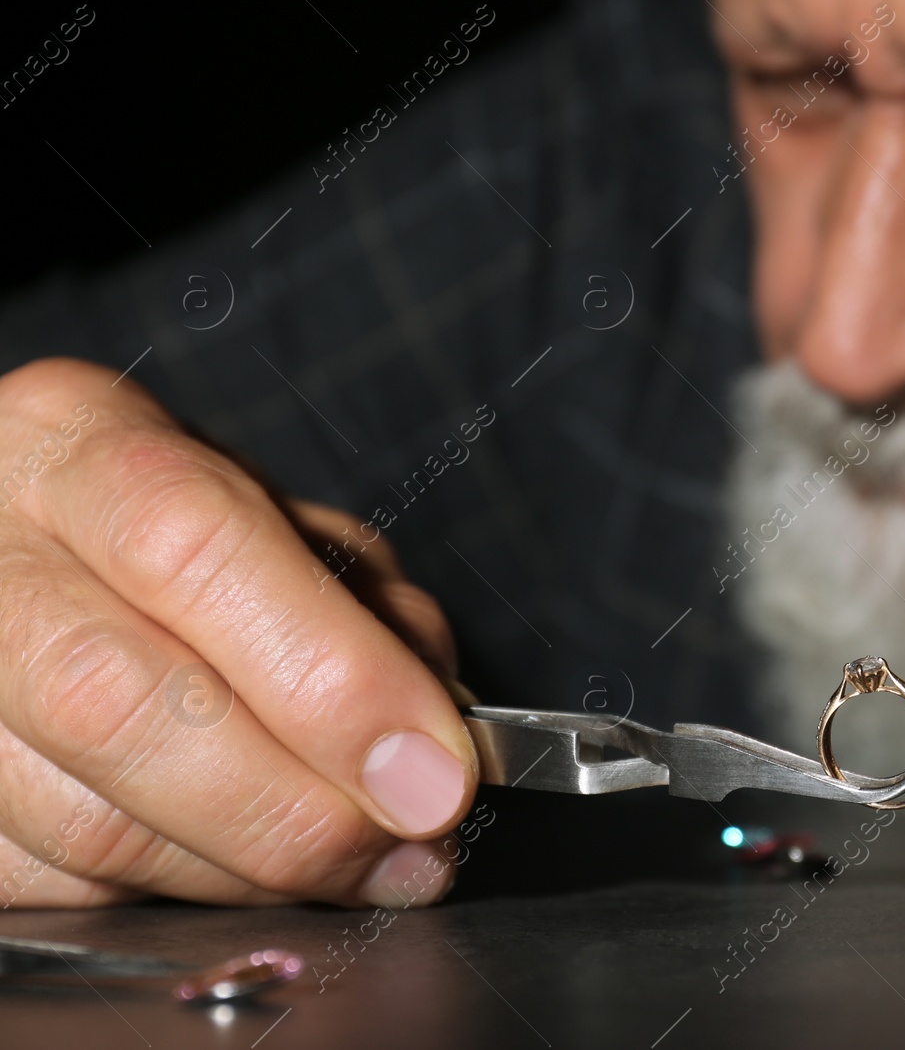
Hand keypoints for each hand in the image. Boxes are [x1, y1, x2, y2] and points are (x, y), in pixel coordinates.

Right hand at [0, 359, 477, 907]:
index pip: (195, 550)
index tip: (435, 772)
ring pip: (85, 822)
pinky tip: (240, 862)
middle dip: (290, 807)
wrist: (26, 548)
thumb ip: (359, 613)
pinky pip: (59, 885)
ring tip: (352, 865)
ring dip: (249, 871)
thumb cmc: (183, 533)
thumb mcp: (280, 521)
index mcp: (80, 444)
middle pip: (114, 702)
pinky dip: (178, 891)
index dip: (332, 678)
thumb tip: (435, 753)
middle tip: (404, 850)